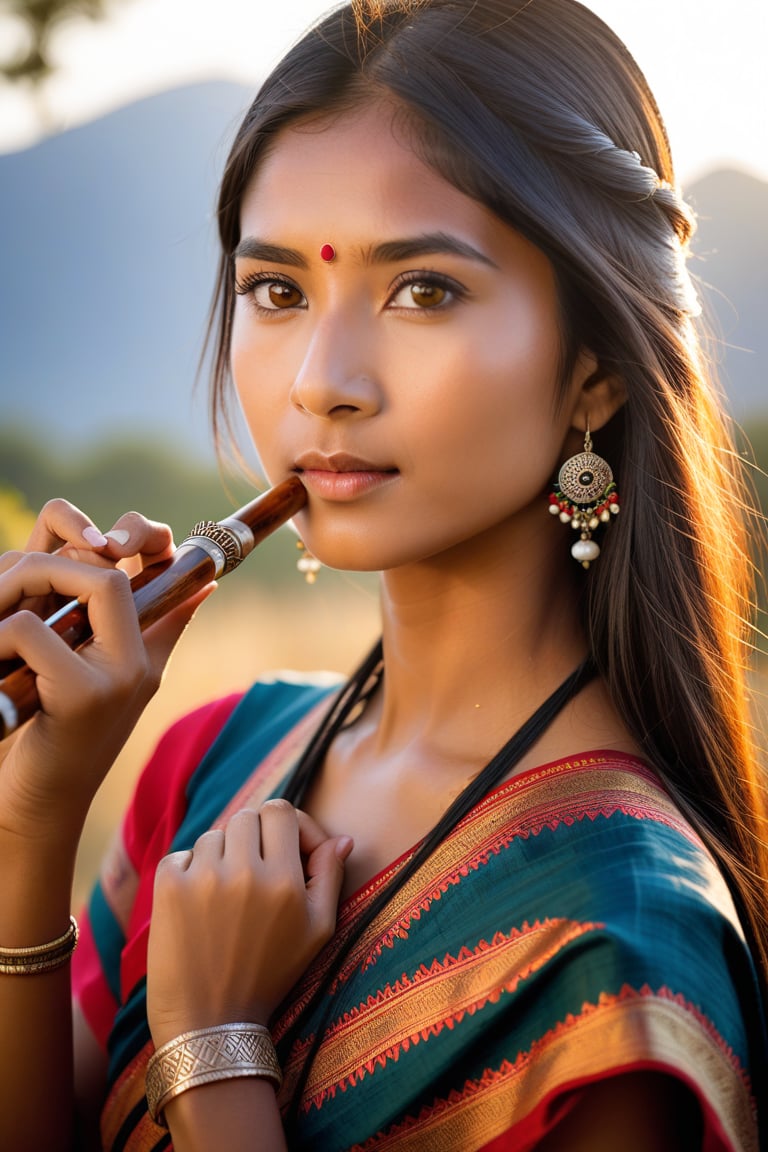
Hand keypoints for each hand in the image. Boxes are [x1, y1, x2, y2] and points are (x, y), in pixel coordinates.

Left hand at [0, 499, 211, 840]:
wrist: (37, 808)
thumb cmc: (60, 740)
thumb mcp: (106, 679)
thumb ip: (149, 633)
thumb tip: (204, 587)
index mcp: (144, 649)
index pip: (159, 561)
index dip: (140, 532)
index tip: (100, 541)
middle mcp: (139, 660)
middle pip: (107, 567)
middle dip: (45, 562)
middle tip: (5, 589)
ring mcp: (117, 677)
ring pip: (70, 583)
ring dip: (11, 591)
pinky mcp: (80, 695)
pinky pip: (31, 629)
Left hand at [146, 801, 353, 1046]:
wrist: (209, 1021)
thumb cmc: (269, 976)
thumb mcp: (317, 932)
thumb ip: (330, 877)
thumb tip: (341, 840)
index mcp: (284, 880)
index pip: (281, 810)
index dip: (287, 825)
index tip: (287, 850)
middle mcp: (244, 872)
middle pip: (248, 816)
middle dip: (255, 839)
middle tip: (256, 874)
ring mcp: (202, 877)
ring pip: (216, 834)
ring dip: (223, 856)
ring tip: (226, 896)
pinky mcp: (168, 887)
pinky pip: (182, 853)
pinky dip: (190, 870)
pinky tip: (199, 904)